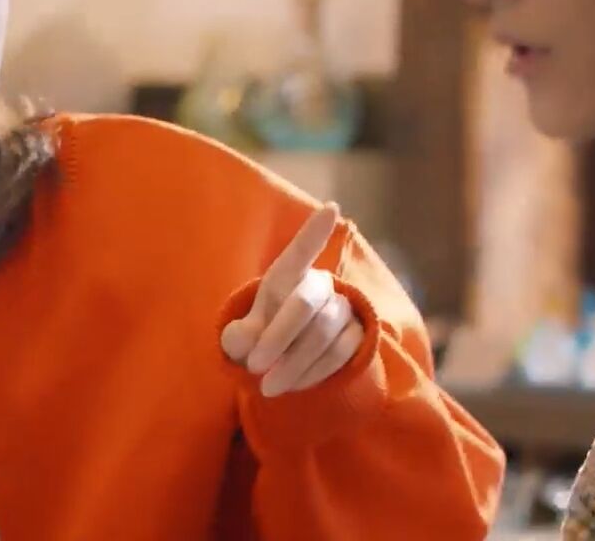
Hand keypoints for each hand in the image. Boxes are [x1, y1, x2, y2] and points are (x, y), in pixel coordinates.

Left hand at [220, 203, 363, 396]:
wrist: (283, 362)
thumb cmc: (256, 339)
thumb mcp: (239, 337)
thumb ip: (238, 336)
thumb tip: (249, 341)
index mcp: (285, 276)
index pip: (299, 252)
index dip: (315, 231)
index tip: (332, 208)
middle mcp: (318, 285)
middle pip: (304, 304)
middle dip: (278, 338)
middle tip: (254, 367)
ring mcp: (342, 308)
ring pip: (324, 333)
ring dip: (294, 363)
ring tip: (268, 387)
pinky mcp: (357, 334)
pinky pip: (340, 352)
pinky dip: (314, 372)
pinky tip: (293, 384)